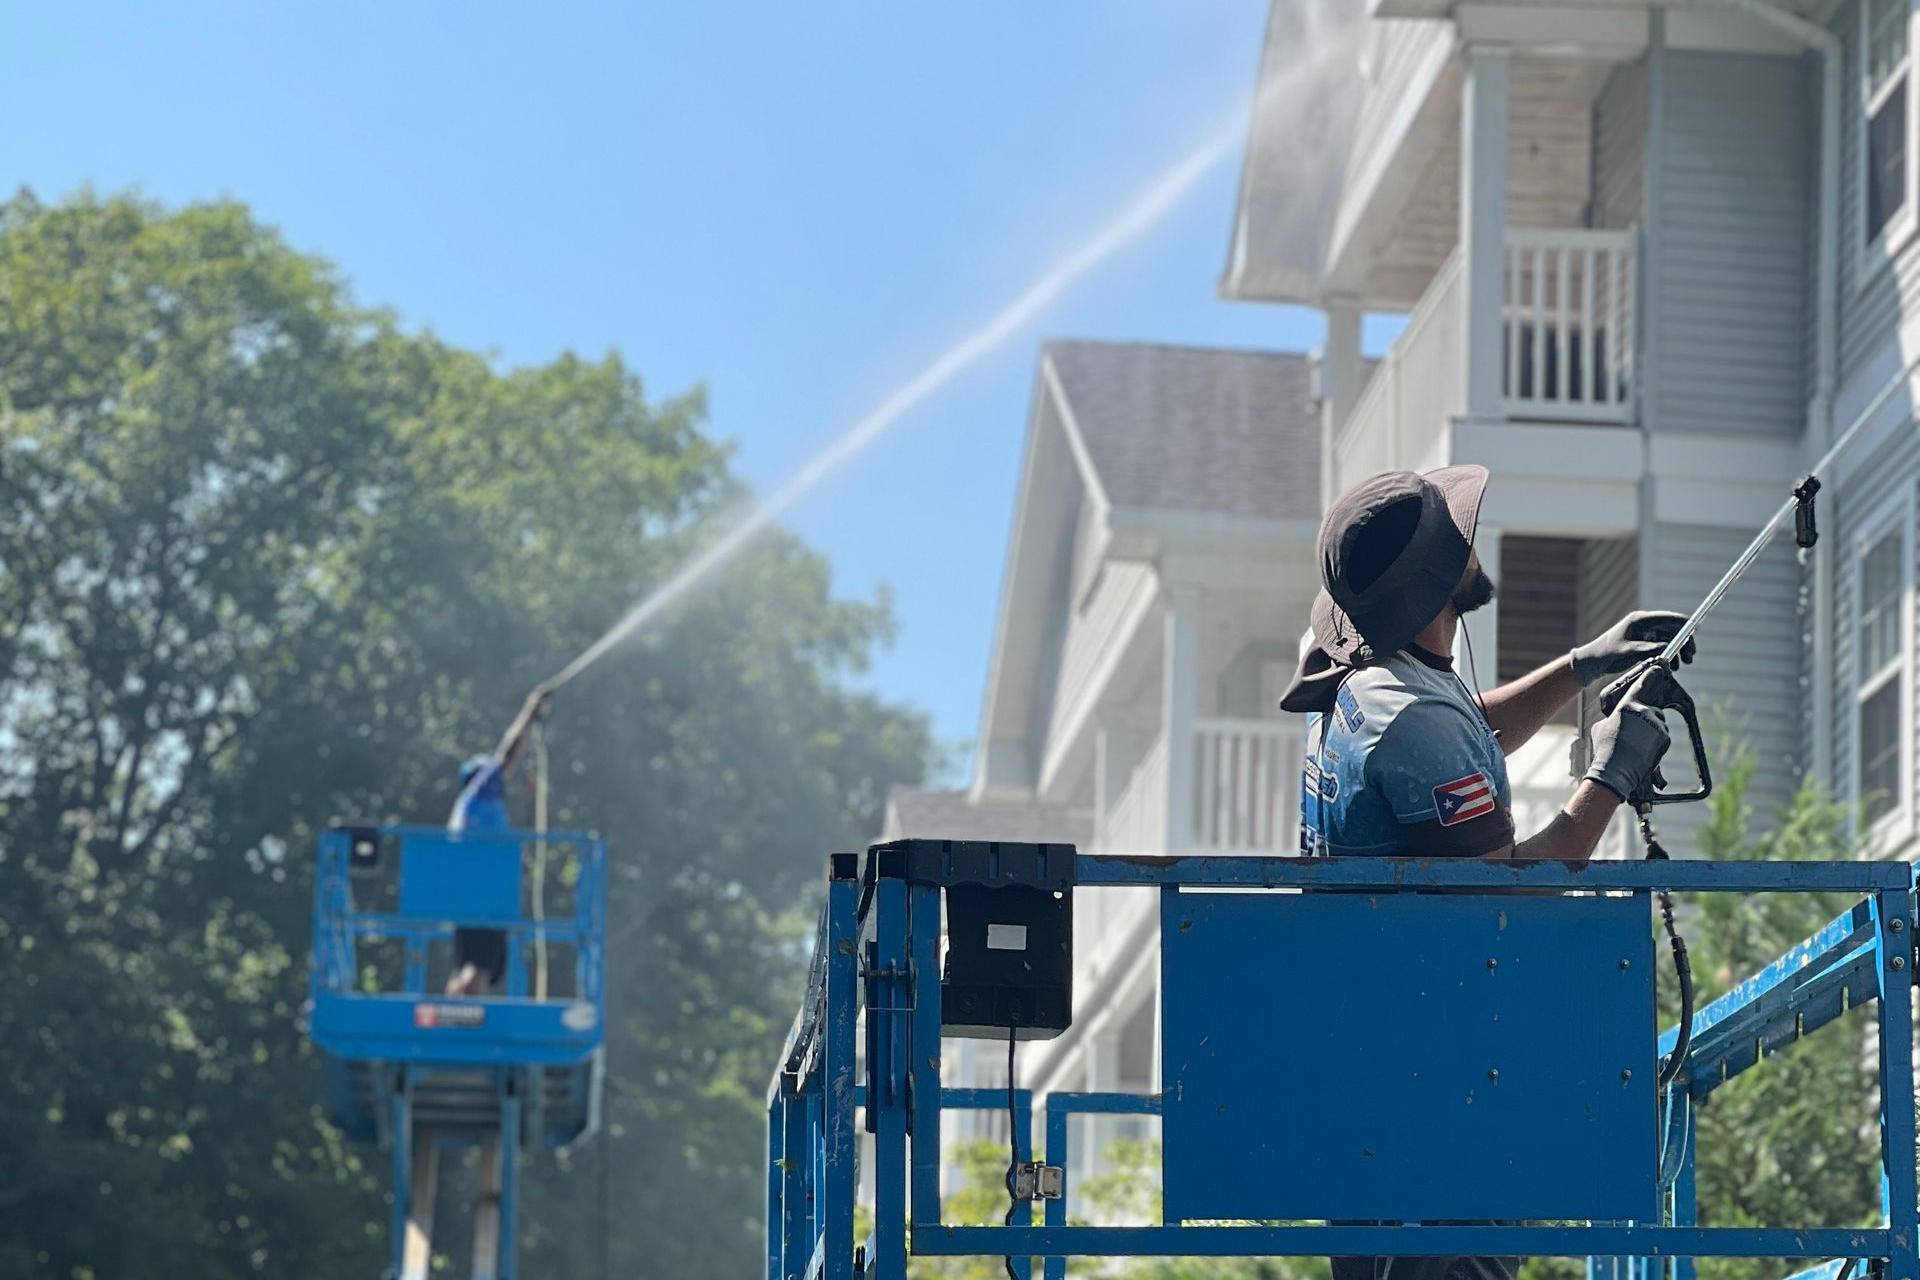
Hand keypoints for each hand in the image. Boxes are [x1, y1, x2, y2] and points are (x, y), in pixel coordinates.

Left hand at [1570, 610, 1696, 685]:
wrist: (1593, 663)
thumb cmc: (1607, 654)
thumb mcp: (1629, 652)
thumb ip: (1649, 649)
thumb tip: (1669, 648)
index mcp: (1640, 620)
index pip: (1669, 618)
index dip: (1685, 625)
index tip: (1696, 635)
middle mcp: (1644, 624)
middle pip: (1672, 629)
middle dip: (1684, 642)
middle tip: (1690, 657)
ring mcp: (1644, 634)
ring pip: (1669, 640)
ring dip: (1678, 651)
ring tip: (1682, 665)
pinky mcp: (1643, 643)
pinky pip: (1662, 647)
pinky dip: (1669, 655)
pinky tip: (1672, 666)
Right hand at [1584, 664, 1680, 803]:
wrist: (1615, 772)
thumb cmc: (1605, 750)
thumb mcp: (1601, 728)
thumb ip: (1612, 718)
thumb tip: (1614, 719)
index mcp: (1627, 705)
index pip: (1642, 685)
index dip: (1652, 675)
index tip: (1661, 667)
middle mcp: (1644, 711)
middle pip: (1652, 709)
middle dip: (1647, 718)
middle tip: (1634, 733)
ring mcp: (1656, 724)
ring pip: (1658, 723)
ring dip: (1651, 731)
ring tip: (1636, 746)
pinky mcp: (1665, 738)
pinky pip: (1662, 736)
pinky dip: (1655, 743)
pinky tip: (1644, 751)